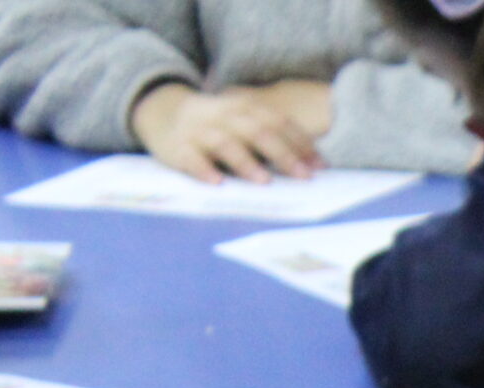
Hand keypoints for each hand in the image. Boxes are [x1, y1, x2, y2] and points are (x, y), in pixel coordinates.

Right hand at [130, 82, 325, 183]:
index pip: (277, 122)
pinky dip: (203, 170)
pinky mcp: (178, 147)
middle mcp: (223, 115)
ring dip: (246, 162)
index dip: (300, 142)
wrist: (164, 111)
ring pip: (225, 143)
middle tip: (303, 176)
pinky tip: (216, 183)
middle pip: (256, 131)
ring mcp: (199, 130)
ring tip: (264, 182)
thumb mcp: (245, 121)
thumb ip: (274, 136)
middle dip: (282, 153)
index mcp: (244, 107)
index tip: (320, 166)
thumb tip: (316, 164)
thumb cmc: (219, 125)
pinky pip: (191, 158)